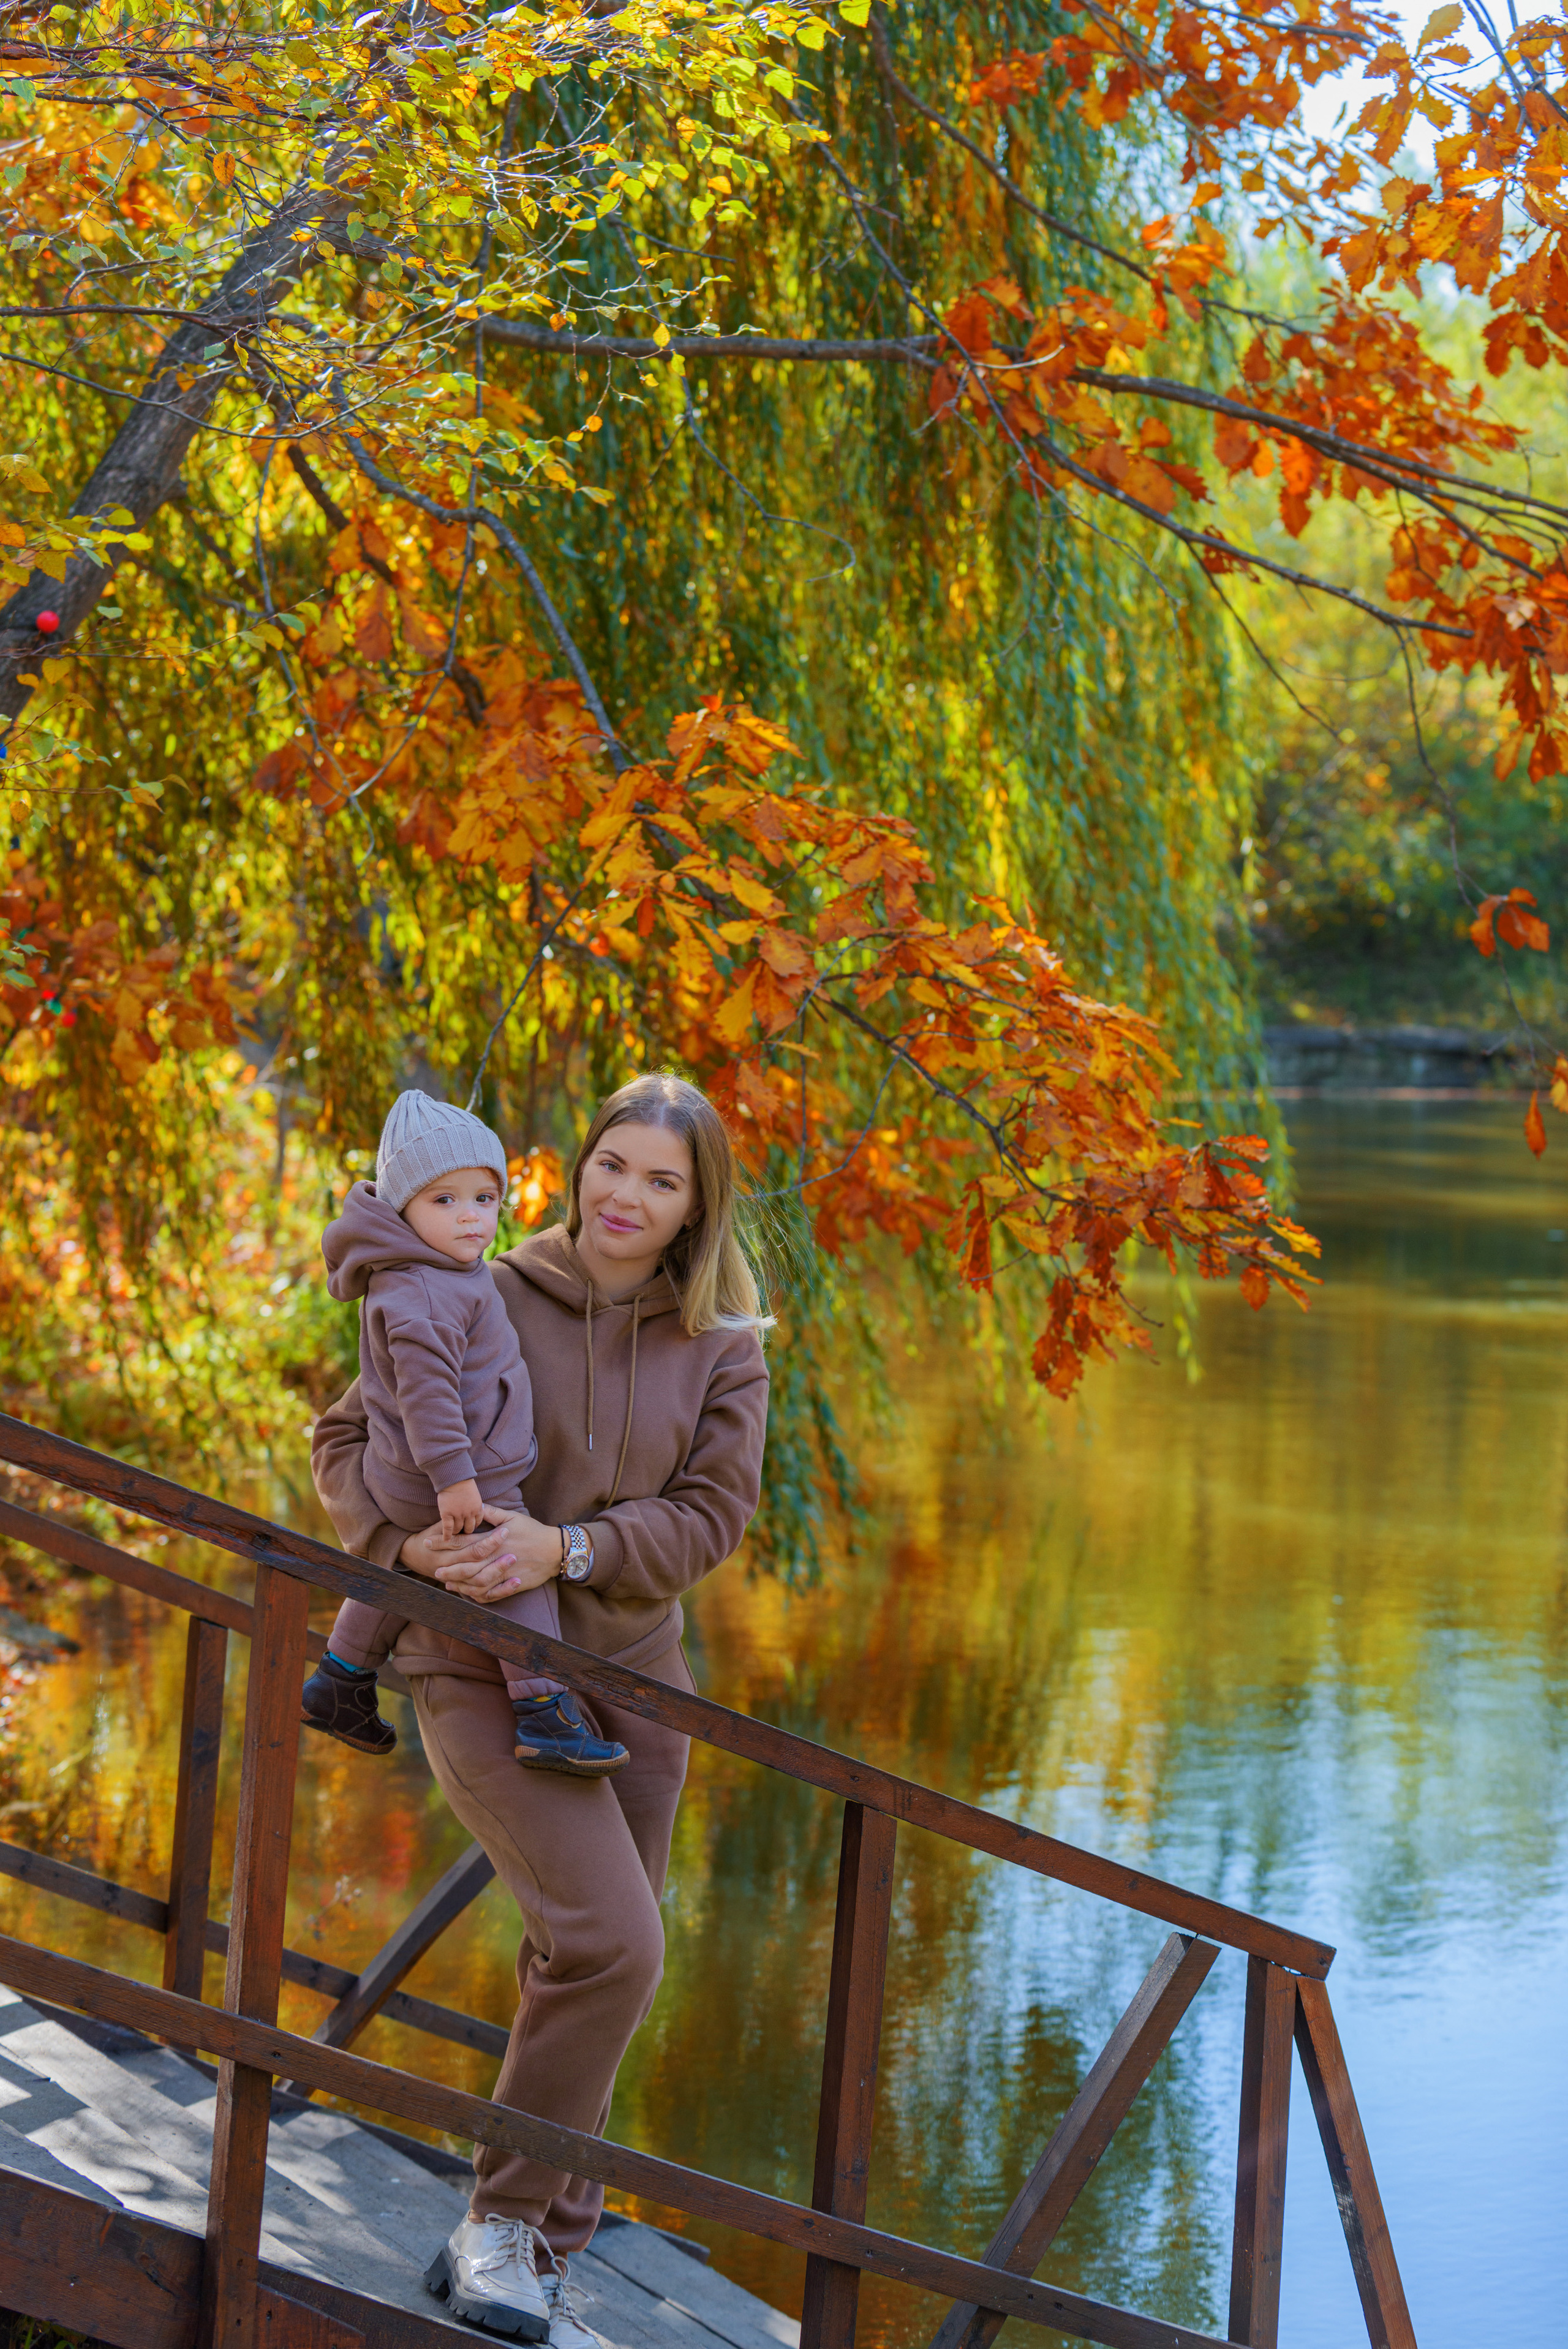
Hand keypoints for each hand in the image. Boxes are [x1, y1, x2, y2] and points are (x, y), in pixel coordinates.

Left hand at [399, 1509, 560, 1603]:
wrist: (554, 1551)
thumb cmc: (533, 1531)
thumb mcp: (513, 1517)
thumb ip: (492, 1513)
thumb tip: (475, 1505)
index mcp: (493, 1539)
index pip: (463, 1541)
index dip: (443, 1541)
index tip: (428, 1541)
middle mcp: (495, 1557)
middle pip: (465, 1564)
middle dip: (447, 1566)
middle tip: (432, 1567)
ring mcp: (502, 1573)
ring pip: (475, 1582)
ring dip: (459, 1582)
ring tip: (446, 1581)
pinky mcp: (510, 1585)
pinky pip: (490, 1593)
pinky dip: (476, 1594)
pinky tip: (467, 1592)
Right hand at [437, 1478, 484, 1536]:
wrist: (453, 1477)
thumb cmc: (463, 1482)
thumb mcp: (474, 1494)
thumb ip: (473, 1504)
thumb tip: (473, 1510)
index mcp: (478, 1508)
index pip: (477, 1522)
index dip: (473, 1526)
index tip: (469, 1528)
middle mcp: (469, 1513)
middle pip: (469, 1528)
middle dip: (466, 1532)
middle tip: (461, 1535)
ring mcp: (458, 1515)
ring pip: (458, 1529)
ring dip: (456, 1533)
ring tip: (453, 1537)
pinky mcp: (447, 1514)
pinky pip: (447, 1528)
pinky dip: (446, 1535)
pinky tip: (445, 1540)